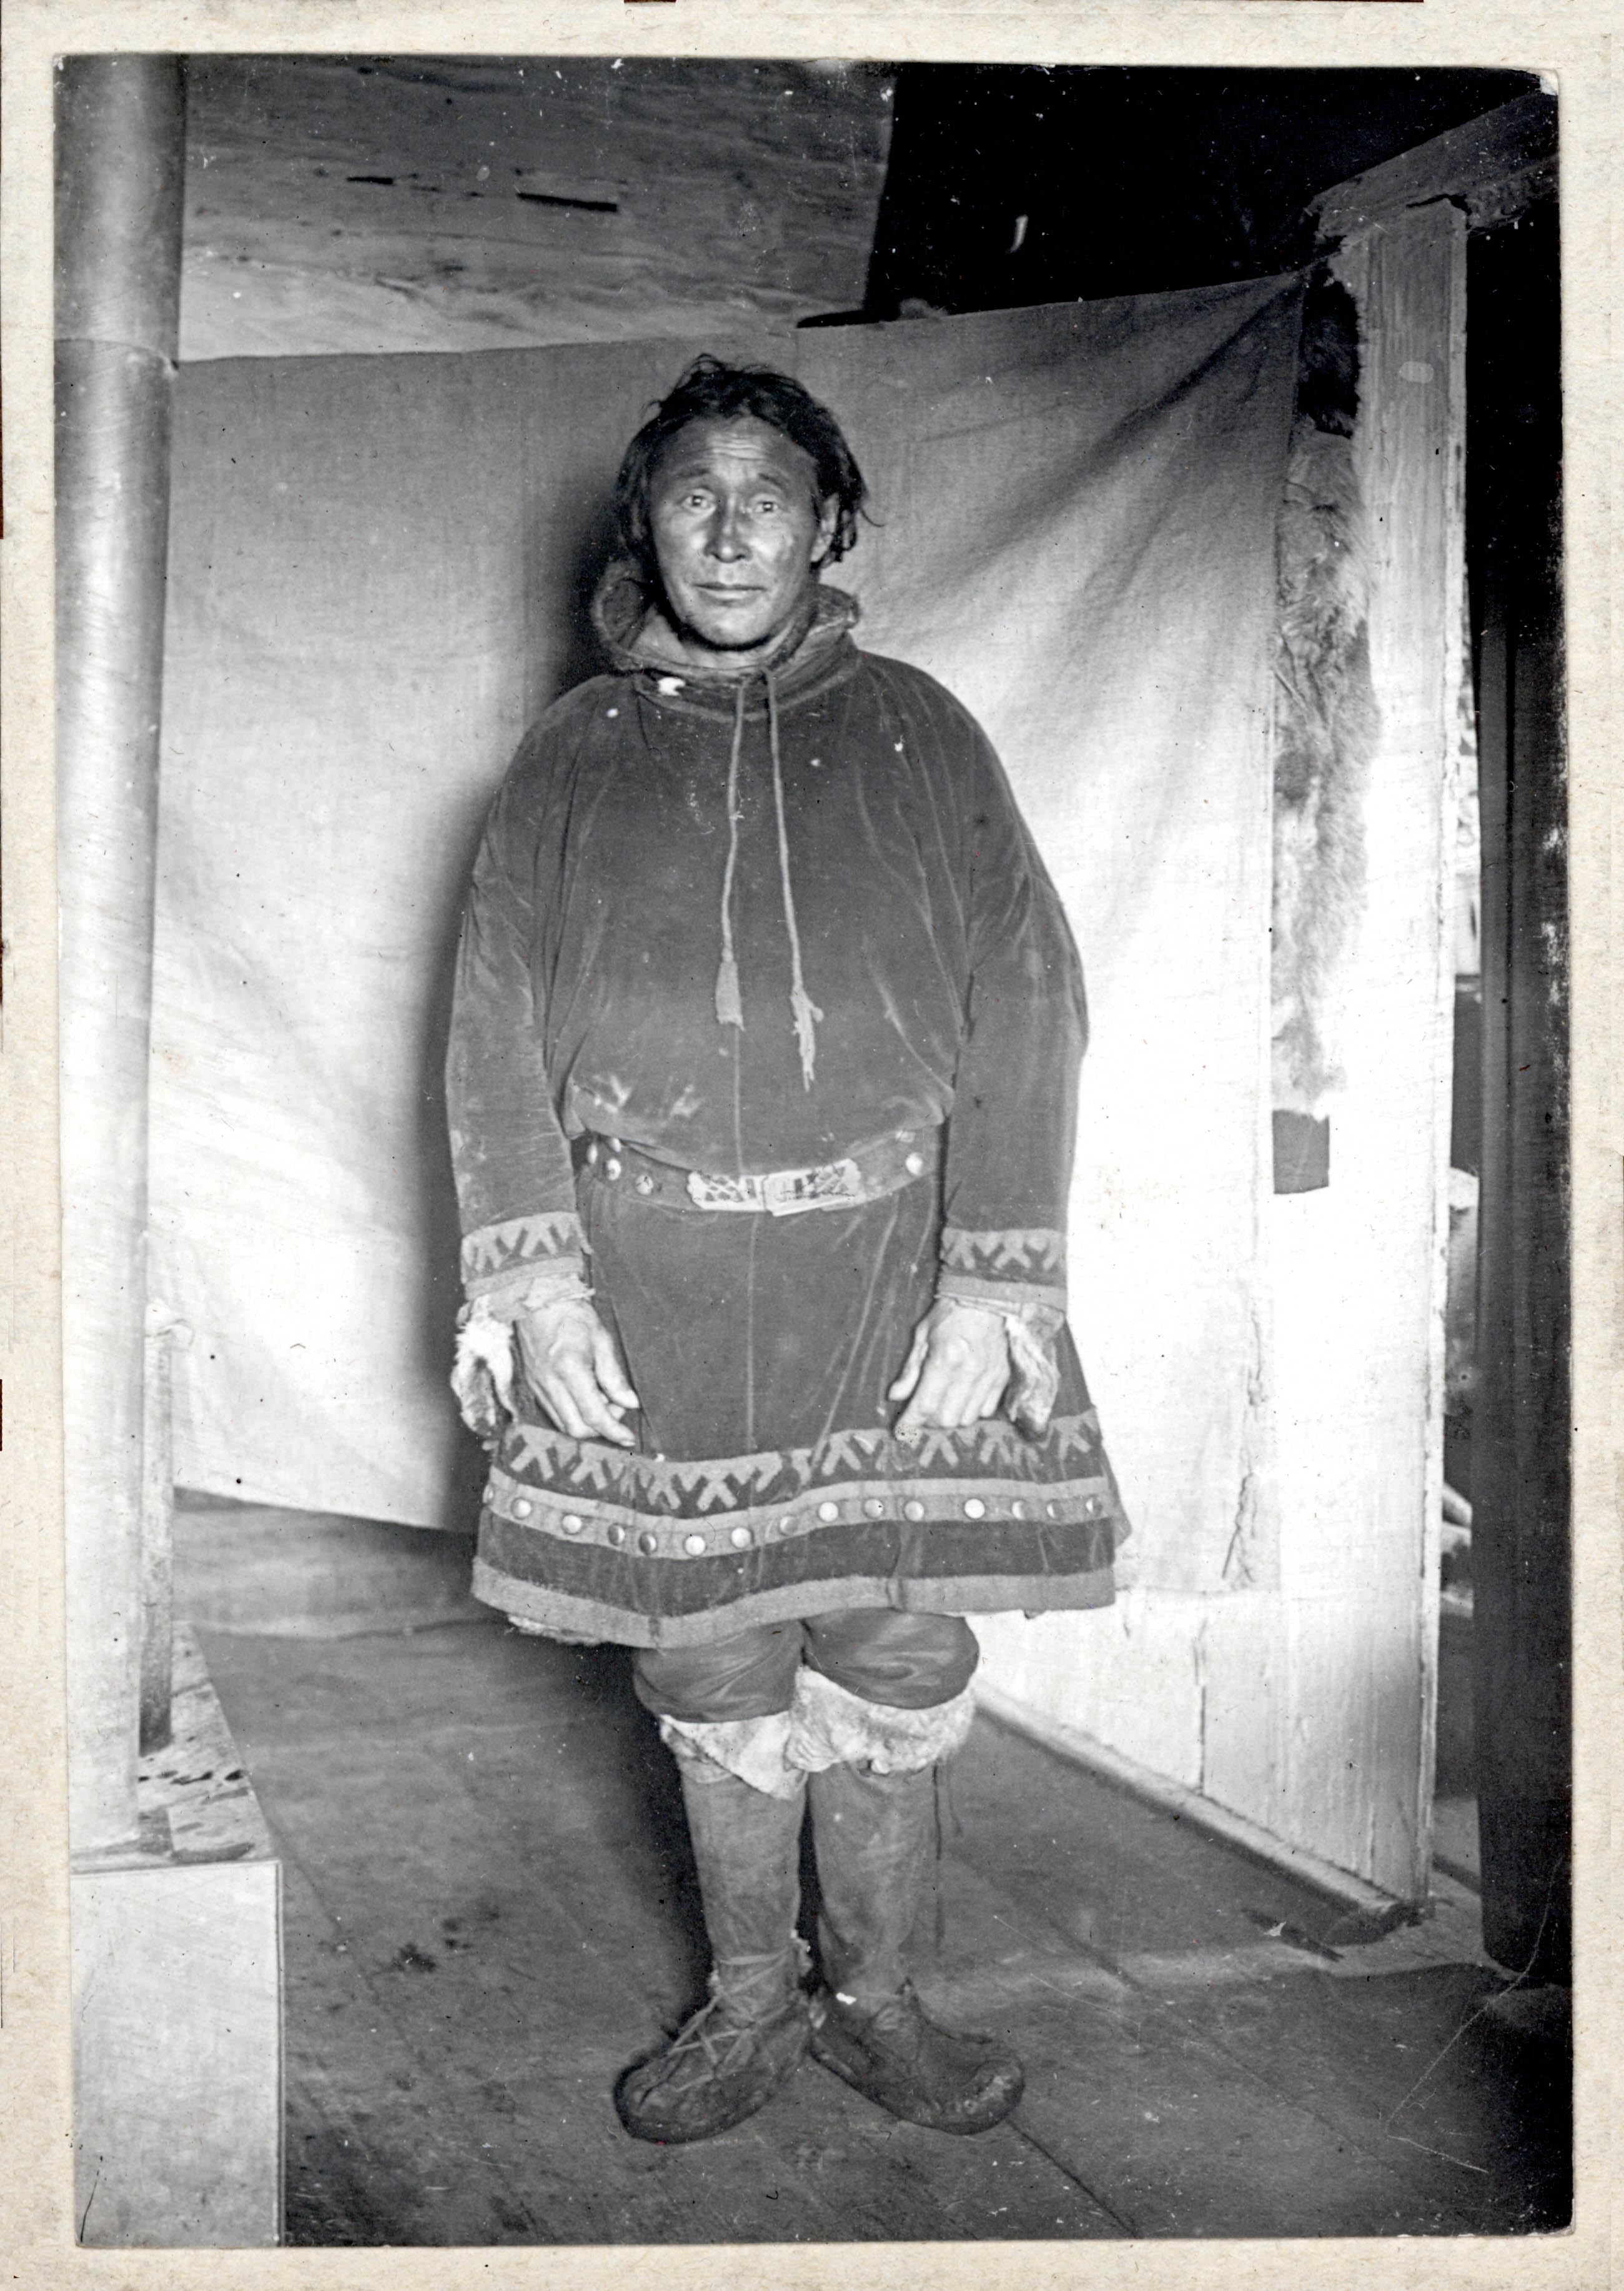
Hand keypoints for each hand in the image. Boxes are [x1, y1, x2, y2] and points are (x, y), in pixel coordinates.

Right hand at [514, 1299, 640, 1448]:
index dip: (614, 1430)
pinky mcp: (531, 1386)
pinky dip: (573, 1413)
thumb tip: (630, 1403)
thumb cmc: (574, 1316)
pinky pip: (553, 1413)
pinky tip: (585, 1395)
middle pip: (576, 1429)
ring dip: (586, 1422)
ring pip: (563, 1424)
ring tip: (601, 1398)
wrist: (538, 1301)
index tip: (628, 1437)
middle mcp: (550, 1383)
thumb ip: (614, 1376)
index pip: (594, 1415)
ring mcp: (537, 1386)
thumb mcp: (602, 1340)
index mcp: (570, 1369)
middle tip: (616, 1407)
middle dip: (601, 1428)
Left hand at [888, 1301, 1010, 1437]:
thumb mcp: (922, 1335)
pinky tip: (962, 1398)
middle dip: (930, 1421)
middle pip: (947, 1419)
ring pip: (967, 1418)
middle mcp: (970, 1372)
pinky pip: (986, 1410)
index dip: (911, 1422)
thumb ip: (910, 1369)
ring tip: (942, 1404)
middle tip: (921, 1413)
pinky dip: (971, 1410)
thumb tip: (896, 1396)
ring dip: (951, 1417)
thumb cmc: (950, 1313)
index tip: (901, 1431)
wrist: (987, 1297)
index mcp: (946, 1359)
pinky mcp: (1002, 1377)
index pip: (925, 1404)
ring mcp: (989, 1377)